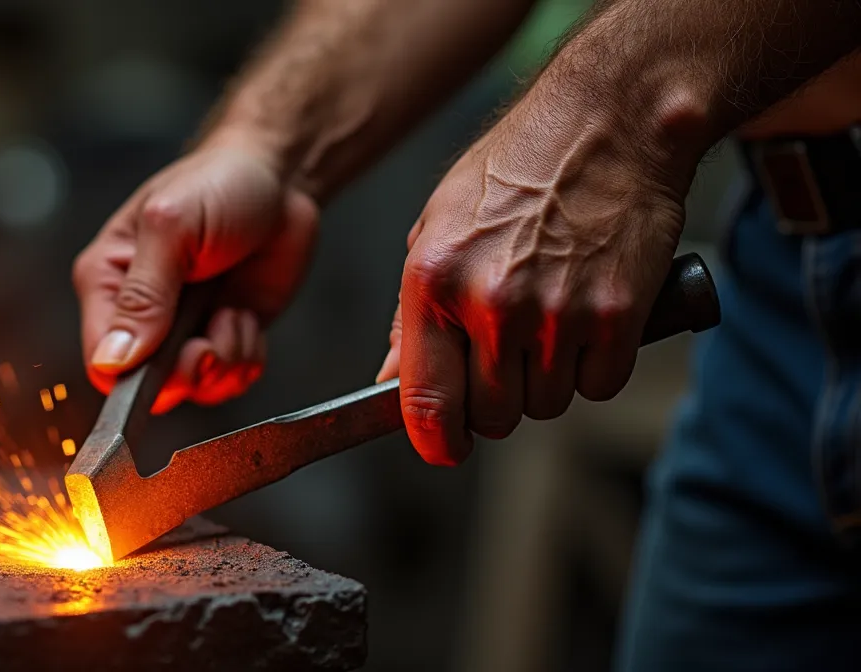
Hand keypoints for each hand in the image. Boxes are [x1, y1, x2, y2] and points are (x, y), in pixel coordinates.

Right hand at [73, 140, 318, 411]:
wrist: (278, 179)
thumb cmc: (216, 184)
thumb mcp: (172, 227)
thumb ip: (143, 295)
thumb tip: (113, 359)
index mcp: (107, 283)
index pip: (101, 360)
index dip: (133, 377)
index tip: (170, 357)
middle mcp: (141, 315)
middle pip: (149, 386)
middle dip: (190, 370)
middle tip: (210, 339)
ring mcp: (184, 331)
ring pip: (195, 387)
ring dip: (225, 358)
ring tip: (232, 311)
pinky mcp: (223, 338)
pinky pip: (230, 380)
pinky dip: (246, 356)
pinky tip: (245, 315)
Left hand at [376, 92, 687, 464]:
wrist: (610, 120)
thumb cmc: (517, 168)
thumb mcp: (437, 225)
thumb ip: (411, 313)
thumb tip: (390, 380)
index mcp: (435, 280)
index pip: (426, 402)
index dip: (436, 440)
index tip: (445, 446)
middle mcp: (492, 303)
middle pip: (492, 416)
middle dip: (497, 400)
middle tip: (509, 356)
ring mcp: (558, 314)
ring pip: (546, 406)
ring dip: (548, 380)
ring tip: (551, 318)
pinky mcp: (617, 317)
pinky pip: (598, 386)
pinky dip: (596, 366)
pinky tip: (589, 316)